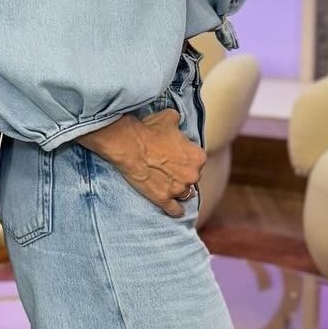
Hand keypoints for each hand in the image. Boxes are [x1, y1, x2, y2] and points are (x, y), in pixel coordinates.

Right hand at [77, 109, 205, 216]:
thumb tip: (178, 120)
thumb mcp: (170, 117)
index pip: (198, 160)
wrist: (129, 144)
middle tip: (168, 167)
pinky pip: (175, 211)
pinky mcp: (164, 199)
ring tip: (168, 184)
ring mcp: (178, 189)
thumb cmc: (149, 129)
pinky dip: (175, 210)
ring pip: (185, 194)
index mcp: (198, 156)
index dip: (186, 157)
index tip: (176, 156)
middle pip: (192, 177)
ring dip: (179, 190)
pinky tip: (174, 209)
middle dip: (183, 173)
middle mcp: (193, 174)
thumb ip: (179, 121)